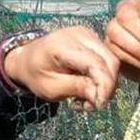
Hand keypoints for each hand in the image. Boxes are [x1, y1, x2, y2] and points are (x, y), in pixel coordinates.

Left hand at [2, 26, 119, 109]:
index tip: (99, 105)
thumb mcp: (50, 88)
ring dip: (105, 83)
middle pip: (110, 60)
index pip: (95, 63)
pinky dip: (103, 76)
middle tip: (93, 104)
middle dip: (107, 86)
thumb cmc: (36, 73)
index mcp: (62, 45)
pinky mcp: (91, 38)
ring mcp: (86, 34)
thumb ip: (76, 88)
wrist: (27, 58)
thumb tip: (100, 96)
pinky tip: (88, 86)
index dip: (103, 86)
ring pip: (112, 59)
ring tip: (87, 98)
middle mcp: (78, 34)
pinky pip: (107, 58)